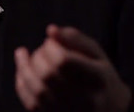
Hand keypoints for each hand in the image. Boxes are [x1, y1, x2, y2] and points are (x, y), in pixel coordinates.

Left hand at [14, 25, 131, 111]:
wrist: (111, 110)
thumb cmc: (100, 76)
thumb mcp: (96, 53)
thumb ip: (75, 38)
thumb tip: (51, 30)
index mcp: (98, 78)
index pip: (64, 61)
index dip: (50, 47)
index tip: (50, 42)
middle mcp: (85, 99)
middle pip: (48, 76)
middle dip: (37, 57)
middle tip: (41, 50)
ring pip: (37, 91)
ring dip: (25, 69)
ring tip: (24, 56)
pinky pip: (32, 104)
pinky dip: (22, 85)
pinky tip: (22, 71)